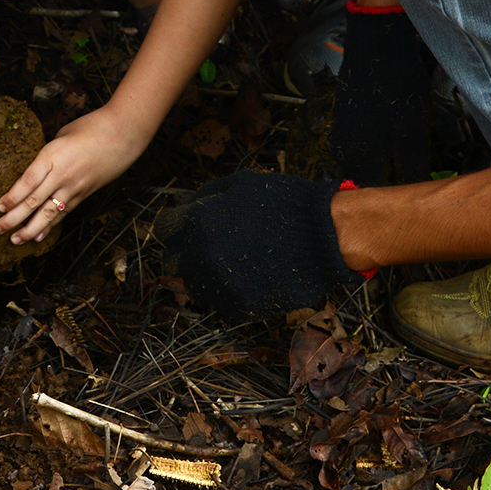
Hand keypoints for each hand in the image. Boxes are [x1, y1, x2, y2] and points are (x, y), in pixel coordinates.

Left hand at [0, 109, 143, 244]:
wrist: (123, 134)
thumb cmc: (92, 127)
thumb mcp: (62, 135)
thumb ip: (47, 154)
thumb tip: (35, 168)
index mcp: (53, 155)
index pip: (27, 181)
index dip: (12, 197)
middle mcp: (62, 175)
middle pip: (33, 201)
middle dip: (13, 218)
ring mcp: (74, 187)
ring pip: (48, 213)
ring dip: (29, 229)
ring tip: (14, 240)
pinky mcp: (84, 194)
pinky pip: (63, 213)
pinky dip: (49, 226)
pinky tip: (38, 236)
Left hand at [154, 172, 364, 315]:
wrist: (325, 235)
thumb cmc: (286, 203)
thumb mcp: (241, 184)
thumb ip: (206, 195)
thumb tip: (185, 204)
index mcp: (199, 221)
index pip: (165, 229)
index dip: (177, 227)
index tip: (187, 229)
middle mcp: (202, 254)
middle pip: (172, 262)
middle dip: (185, 254)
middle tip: (206, 249)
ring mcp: (220, 283)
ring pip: (192, 286)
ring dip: (204, 276)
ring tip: (229, 266)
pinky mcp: (239, 305)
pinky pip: (218, 303)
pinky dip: (226, 292)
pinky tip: (246, 278)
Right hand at [332, 6, 430, 185]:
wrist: (375, 43)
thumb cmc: (395, 84)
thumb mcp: (412, 130)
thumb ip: (410, 167)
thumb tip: (414, 195)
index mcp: (357, 160)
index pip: (380, 195)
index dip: (404, 195)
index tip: (425, 190)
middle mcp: (343, 152)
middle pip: (373, 180)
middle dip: (397, 178)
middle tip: (422, 170)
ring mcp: (342, 136)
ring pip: (370, 163)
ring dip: (390, 162)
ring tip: (412, 150)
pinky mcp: (346, 121)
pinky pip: (365, 146)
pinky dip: (382, 146)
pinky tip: (397, 132)